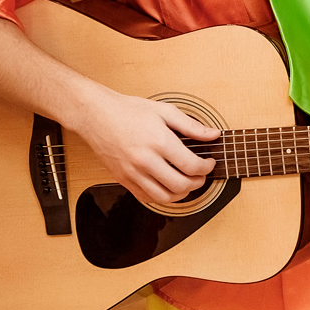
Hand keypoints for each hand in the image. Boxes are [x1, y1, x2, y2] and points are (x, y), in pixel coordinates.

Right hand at [80, 90, 217, 205]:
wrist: (95, 115)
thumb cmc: (128, 110)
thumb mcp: (164, 111)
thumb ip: (191, 126)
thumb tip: (213, 134)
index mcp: (159, 142)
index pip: (191, 166)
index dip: (207, 168)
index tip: (209, 163)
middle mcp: (145, 161)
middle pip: (181, 185)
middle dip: (198, 182)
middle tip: (201, 174)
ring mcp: (132, 173)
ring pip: (164, 197)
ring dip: (182, 194)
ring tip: (186, 182)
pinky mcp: (122, 179)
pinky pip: (146, 198)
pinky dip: (161, 197)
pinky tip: (167, 186)